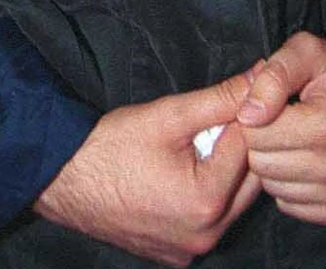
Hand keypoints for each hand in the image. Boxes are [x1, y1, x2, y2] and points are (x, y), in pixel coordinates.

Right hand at [34, 69, 261, 265]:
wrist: (63, 180)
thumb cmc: (111, 145)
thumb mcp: (169, 114)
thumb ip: (221, 97)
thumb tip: (262, 76)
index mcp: (208, 202)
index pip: (251, 149)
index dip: (246, 118)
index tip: (237, 100)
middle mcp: (205, 236)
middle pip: (248, 182)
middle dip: (240, 147)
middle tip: (217, 121)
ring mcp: (190, 250)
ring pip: (232, 204)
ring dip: (226, 172)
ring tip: (201, 143)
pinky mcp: (176, 255)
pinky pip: (209, 222)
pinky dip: (209, 196)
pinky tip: (187, 171)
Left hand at [236, 32, 325, 227]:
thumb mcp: (308, 51)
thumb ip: (273, 76)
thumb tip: (247, 116)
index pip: (255, 135)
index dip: (255, 116)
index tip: (274, 104)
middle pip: (263, 166)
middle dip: (265, 141)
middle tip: (285, 121)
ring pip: (275, 190)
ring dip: (278, 166)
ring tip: (299, 139)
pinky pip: (293, 207)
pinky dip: (293, 186)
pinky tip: (309, 161)